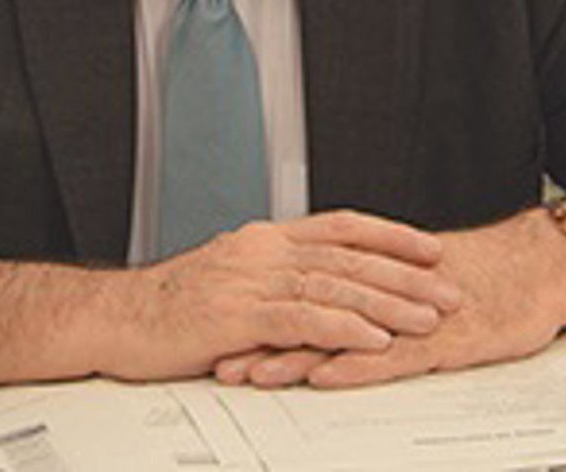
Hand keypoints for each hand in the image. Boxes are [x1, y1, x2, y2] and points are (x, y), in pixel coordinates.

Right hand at [0, 210, 460, 387]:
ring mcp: (250, 280)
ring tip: (429, 316)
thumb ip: (272, 280)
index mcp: (264, 238)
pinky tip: (375, 338)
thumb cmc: (168, 306)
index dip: (389, 236)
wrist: (116, 318)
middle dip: (405, 272)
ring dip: (388, 303)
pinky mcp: (238, 315)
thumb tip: (316, 290)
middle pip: (348, 256)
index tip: (429, 246)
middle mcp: (262, 250)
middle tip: (449, 287)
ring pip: (335, 287)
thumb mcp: (228, 280)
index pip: (340, 227)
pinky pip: (303, 320)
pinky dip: (344, 328)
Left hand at [215, 200, 565, 389]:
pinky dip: (353, 366)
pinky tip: (322, 377)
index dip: (262, 310)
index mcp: (374, 272)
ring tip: (250, 374)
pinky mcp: (441, 340)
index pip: (304, 292)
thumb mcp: (419, 278)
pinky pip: (389, 357)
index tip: (221, 325)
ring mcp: (409, 316)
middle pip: (309, 313)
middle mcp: (384, 290)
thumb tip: (331, 299)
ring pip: (339, 336)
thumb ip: (374, 288)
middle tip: (216, 355)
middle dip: (261, 336)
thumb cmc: (482, 273)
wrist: (539, 263)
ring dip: (292, 356)